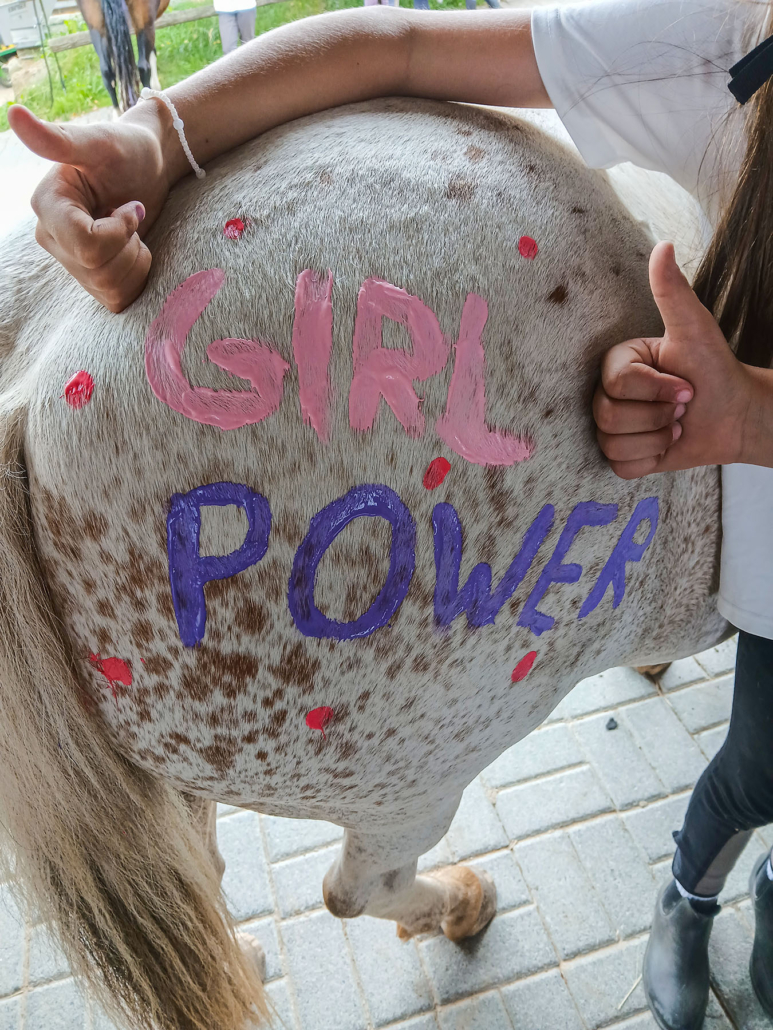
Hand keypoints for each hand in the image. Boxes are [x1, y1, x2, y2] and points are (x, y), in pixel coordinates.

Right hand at [8, 103, 174, 311]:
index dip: (119, 230)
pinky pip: (118, 296)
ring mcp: (70, 261)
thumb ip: (59, 139)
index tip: (130, 205)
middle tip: (132, 214)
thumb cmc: (127, 150)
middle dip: (128, 244)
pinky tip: (132, 248)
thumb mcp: (99, 142)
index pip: (86, 245)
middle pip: (98, 269)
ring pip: (110, 286)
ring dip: (135, 258)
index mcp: (47, 206)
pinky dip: (136, 275)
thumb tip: (15, 114)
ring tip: (132, 231)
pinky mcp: (91, 278)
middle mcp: (52, 237)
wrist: (148, 169)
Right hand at [593, 241, 754, 477]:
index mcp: (618, 363)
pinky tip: (665, 445)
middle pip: (607, 415)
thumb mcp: (694, 329)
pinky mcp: (622, 455)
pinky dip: (649, 459)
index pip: (615, 383)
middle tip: (681, 406)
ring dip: (656, 437)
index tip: (684, 385)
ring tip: (675, 424)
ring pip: (612, 442)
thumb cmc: (715, 370)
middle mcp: (608, 393)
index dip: (654, 389)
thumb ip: (672, 291)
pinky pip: (619, 466)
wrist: (735, 416)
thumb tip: (662, 246)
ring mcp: (612, 426)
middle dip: (657, 415)